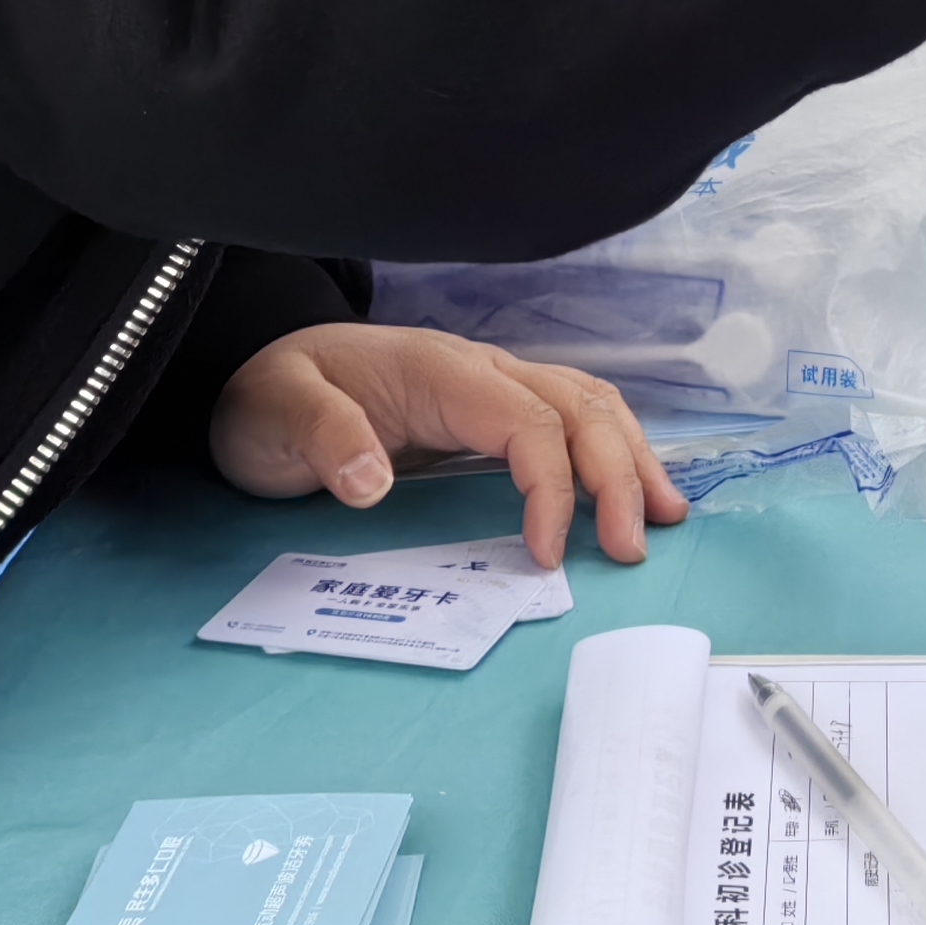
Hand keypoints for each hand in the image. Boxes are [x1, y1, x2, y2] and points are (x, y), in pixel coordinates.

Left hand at [210, 322, 688, 567]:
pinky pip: (569, 416)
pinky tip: (631, 486)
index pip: (527, 422)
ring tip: (664, 517)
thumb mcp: (275, 414)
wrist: (261, 374)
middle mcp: (480, 369)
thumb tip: (374, 485)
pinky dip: (611, 448)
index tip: (549, 556)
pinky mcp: (490, 407)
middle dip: (619, 474)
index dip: (553, 485)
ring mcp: (490, 383)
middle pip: (579, 407)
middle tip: (635, 549)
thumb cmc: (270, 396)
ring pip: (588, 404)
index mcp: (439, 370)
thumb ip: (324, 438)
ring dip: (631, 457)